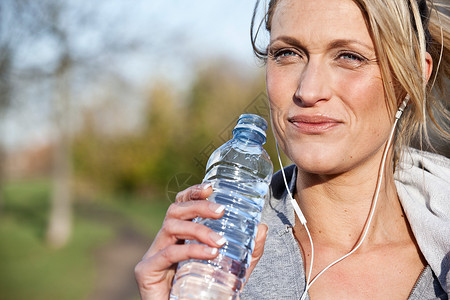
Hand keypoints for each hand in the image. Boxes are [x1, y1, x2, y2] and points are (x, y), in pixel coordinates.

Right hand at [134, 183, 268, 299]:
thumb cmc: (206, 293)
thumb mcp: (233, 270)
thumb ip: (247, 252)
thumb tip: (262, 228)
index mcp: (180, 236)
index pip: (181, 206)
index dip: (193, 193)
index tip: (211, 188)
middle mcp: (164, 241)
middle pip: (175, 210)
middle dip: (199, 206)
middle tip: (221, 211)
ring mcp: (153, 255)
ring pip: (171, 227)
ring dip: (198, 230)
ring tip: (220, 242)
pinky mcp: (146, 270)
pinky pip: (168, 253)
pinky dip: (191, 250)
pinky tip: (210, 254)